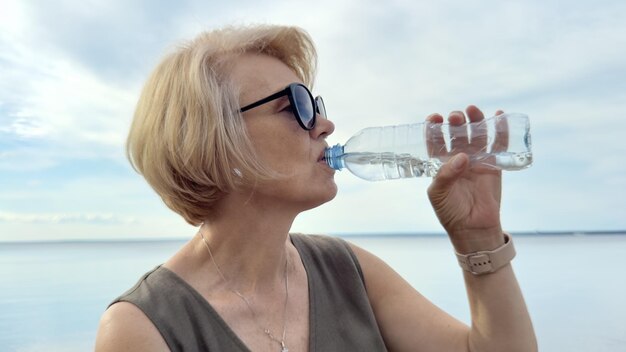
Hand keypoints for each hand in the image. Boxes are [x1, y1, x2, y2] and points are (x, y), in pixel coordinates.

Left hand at [426, 105, 505, 252]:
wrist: (473, 229)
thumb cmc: (450, 212)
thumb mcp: (438, 194)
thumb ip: (445, 175)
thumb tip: (462, 157)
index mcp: (440, 163)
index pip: (435, 140)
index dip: (434, 127)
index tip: (434, 118)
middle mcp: (457, 158)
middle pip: (457, 133)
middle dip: (455, 122)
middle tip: (455, 117)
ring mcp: (476, 160)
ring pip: (476, 135)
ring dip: (475, 121)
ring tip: (472, 110)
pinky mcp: (494, 165)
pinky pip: (498, 144)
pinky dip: (500, 130)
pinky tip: (499, 115)